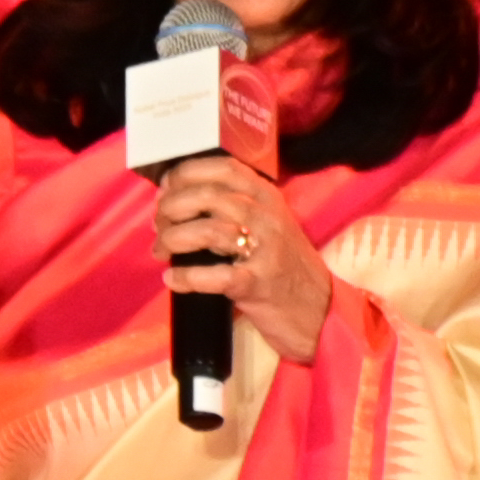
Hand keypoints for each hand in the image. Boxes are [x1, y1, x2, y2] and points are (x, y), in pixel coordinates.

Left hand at [155, 152, 332, 361]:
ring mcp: (266, 251)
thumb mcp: (270, 225)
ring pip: (208, 231)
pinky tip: (172, 279)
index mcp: (269, 198)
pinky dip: (186, 277)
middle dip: (172, 207)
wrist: (320, 311)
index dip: (187, 173)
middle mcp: (268, 218)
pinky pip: (214, 276)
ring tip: (160, 250)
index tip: (166, 187)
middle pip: (209, 196)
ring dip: (173, 239)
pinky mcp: (258, 284)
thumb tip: (182, 199)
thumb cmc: (286, 267)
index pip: (224, 168)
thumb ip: (239, 207)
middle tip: (159, 223)